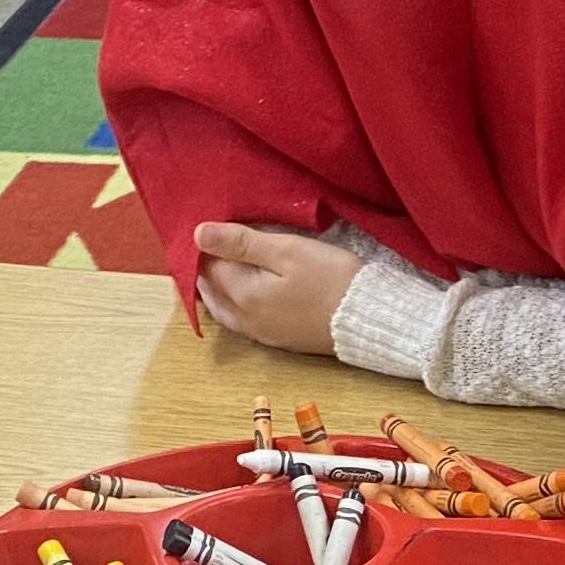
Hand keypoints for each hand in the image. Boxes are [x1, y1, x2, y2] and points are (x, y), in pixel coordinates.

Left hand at [194, 223, 359, 356]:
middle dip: (208, 266)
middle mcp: (243, 319)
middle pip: (209, 289)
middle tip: (218, 240)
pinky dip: (232, 301)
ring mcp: (260, 333)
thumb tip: (197, 233)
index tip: (218, 224)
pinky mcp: (277, 340)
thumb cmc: (330, 278)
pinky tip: (243, 289)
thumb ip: (242, 242)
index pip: (207, 265)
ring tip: (224, 263)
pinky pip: (240, 319)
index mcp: (241, 294)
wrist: (367, 319)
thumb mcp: (287, 250)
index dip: (208, 244)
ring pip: (222, 307)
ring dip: (217, 286)